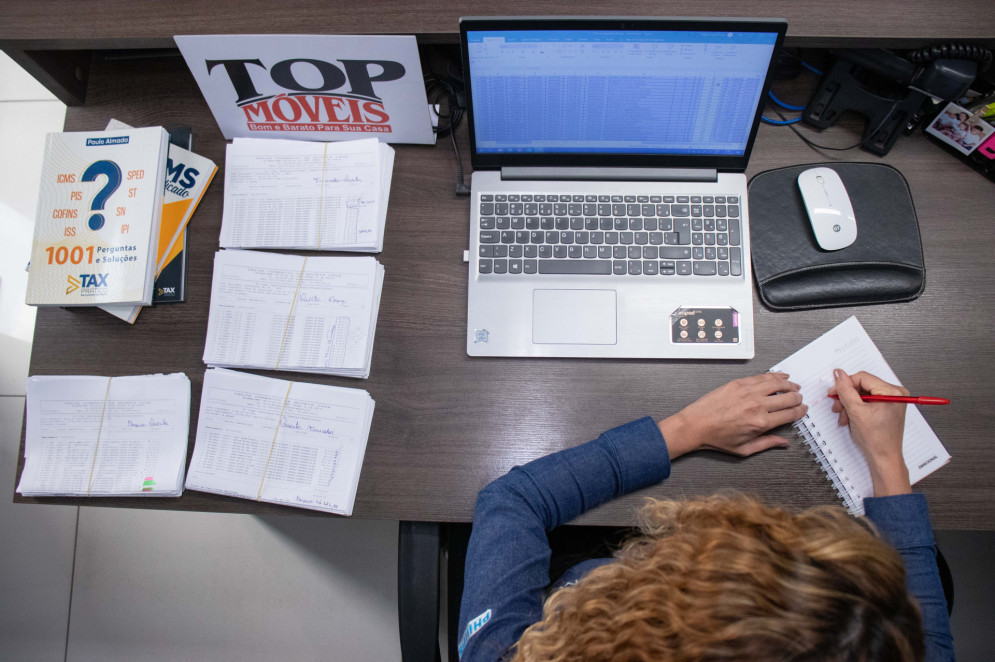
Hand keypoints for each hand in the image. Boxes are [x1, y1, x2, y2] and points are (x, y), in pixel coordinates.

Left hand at [658, 372, 806, 459]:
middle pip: (788, 398)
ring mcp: (748, 392)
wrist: (695, 425)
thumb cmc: (716, 438)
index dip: (800, 411)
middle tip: (799, 398)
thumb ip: (767, 444)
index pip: (790, 414)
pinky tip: (780, 377)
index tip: (803, 410)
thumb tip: (784, 443)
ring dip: (789, 385)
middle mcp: (757, 406)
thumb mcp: (744, 449)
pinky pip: (762, 377)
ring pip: (778, 384)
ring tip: (794, 386)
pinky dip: (775, 376)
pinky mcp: (738, 383)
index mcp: (761, 423)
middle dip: (798, 398)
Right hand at [829, 369, 911, 496]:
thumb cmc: (877, 440)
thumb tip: (839, 374)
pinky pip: (867, 402)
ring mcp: (891, 401)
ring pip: (863, 395)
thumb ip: (846, 390)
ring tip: (844, 416)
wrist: (884, 458)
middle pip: (862, 386)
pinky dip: (856, 409)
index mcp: (892, 392)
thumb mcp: (856, 411)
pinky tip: (851, 418)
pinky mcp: (887, 407)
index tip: (834, 392)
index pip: (863, 378)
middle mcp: (895, 394)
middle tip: (838, 407)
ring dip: (850, 405)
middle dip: (847, 398)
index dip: (845, 385)